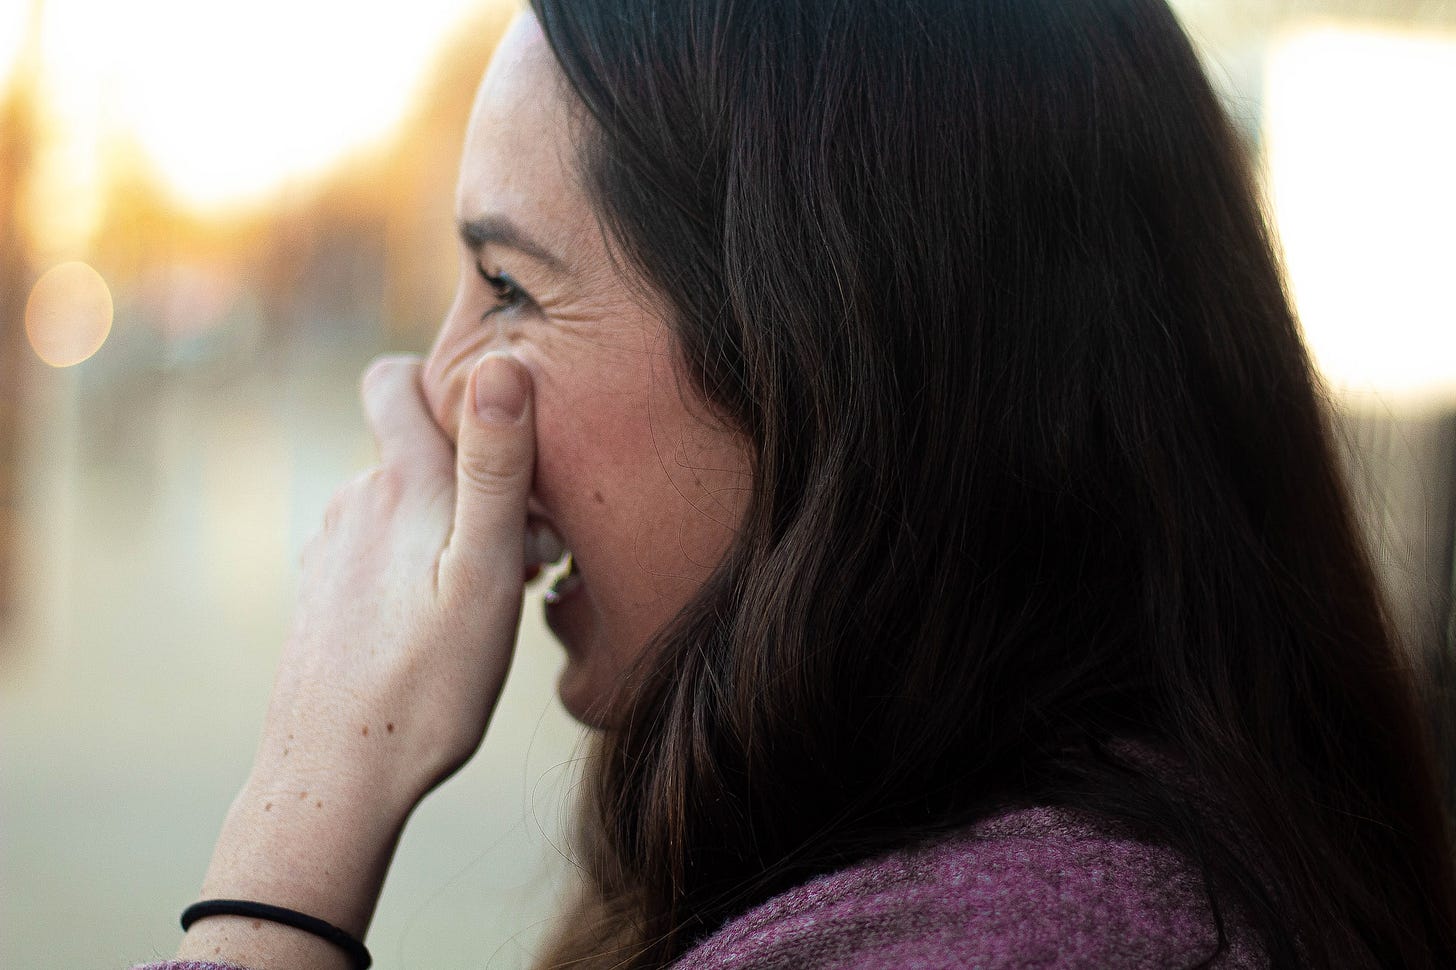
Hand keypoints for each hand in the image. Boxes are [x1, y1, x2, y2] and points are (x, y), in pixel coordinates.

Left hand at [261, 351, 535, 807]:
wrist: (336, 778)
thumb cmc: (427, 681)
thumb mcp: (483, 571)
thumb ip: (494, 466)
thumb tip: (501, 363)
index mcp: (398, 483)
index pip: (393, 378)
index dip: (439, 379)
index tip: (494, 421)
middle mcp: (354, 503)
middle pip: (417, 451)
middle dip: (474, 479)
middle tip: (527, 551)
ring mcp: (332, 551)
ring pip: (404, 507)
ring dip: (451, 530)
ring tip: (491, 596)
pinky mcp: (325, 596)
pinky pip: (382, 553)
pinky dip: (419, 568)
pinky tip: (443, 626)